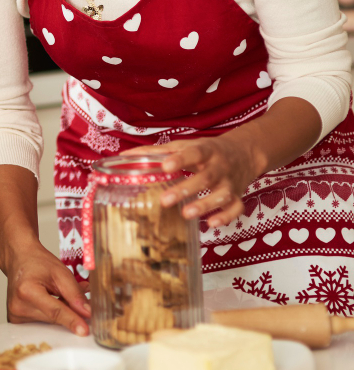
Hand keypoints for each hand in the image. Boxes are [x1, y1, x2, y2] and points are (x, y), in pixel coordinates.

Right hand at [2, 237, 89, 335]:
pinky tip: (52, 300)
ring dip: (62, 312)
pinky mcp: (17, 319)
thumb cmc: (36, 262)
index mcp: (26, 291)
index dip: (72, 320)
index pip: (54, 311)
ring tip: (60, 293)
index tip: (84, 331)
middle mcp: (18, 306)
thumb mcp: (61, 272)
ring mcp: (15, 314)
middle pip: (54, 318)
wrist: (18, 258)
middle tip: (79, 298)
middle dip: (71, 312)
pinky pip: (43, 321)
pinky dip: (53, 314)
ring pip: (50, 322)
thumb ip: (75, 294)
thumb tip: (88, 313)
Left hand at [124, 133, 261, 227]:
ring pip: (222, 195)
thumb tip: (125, 156)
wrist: (244, 153)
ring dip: (205, 205)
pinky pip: (236, 208)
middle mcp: (220, 166)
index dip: (180, 159)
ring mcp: (230, 183)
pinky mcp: (238, 196)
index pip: (194, 153)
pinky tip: (211, 224)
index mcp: (206, 150)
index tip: (165, 166)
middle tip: (165, 201)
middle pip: (206, 177)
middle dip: (186, 189)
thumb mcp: (185, 146)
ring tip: (187, 214)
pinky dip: (226, 217)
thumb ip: (157, 152)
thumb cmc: (206, 151)